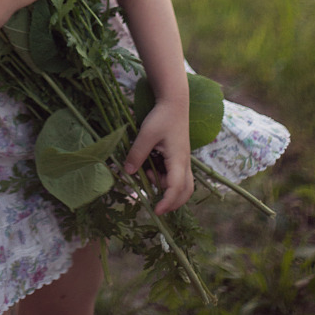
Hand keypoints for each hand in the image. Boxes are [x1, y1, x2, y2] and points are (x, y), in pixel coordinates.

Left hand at [123, 98, 193, 214]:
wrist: (174, 102)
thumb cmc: (161, 117)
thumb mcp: (146, 134)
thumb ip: (137, 153)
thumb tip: (129, 172)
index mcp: (178, 160)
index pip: (176, 188)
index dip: (167, 202)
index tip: (156, 211)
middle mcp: (184, 164)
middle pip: (185, 192)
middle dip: (172, 201)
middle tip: (155, 204)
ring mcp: (183, 161)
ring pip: (181, 184)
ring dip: (165, 186)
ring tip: (148, 173)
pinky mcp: (179, 157)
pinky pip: (175, 175)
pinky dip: (164, 178)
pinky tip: (151, 167)